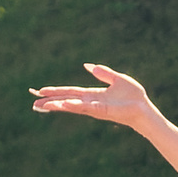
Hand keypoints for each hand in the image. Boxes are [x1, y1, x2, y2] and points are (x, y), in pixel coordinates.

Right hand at [29, 64, 156, 128]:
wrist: (143, 108)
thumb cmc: (133, 96)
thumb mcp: (117, 79)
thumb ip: (103, 73)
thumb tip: (87, 65)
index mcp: (92, 95)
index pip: (70, 92)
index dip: (55, 91)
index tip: (41, 91)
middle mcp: (90, 102)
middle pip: (66, 100)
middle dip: (50, 102)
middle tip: (33, 103)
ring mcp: (94, 108)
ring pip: (71, 106)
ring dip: (56, 105)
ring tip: (41, 105)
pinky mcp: (101, 111)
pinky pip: (84, 107)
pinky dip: (73, 106)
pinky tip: (63, 104)